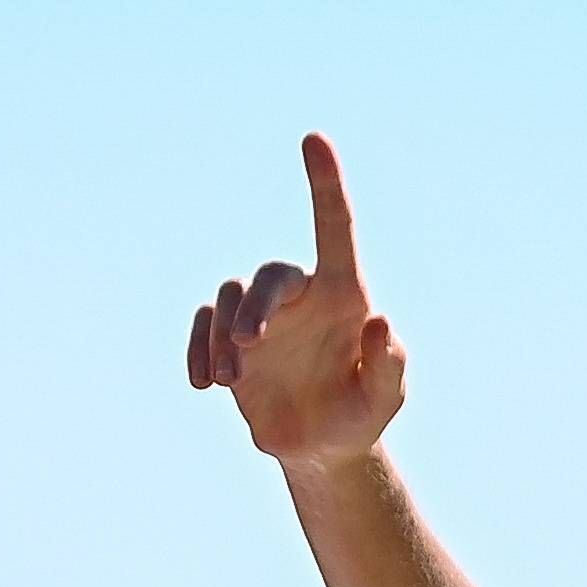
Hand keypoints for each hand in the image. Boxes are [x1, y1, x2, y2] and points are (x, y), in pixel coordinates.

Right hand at [185, 134, 406, 469]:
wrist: (320, 447)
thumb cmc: (360, 414)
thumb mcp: (384, 398)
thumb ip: (389, 363)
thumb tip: (379, 321)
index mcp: (344, 294)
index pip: (336, 228)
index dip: (325, 183)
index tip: (314, 139)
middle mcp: (300, 294)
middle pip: (269, 276)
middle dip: (254, 306)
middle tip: (248, 345)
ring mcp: (260, 315)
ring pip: (229, 299)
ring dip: (222, 338)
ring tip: (228, 382)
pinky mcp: (228, 340)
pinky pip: (204, 326)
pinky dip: (198, 350)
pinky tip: (203, 384)